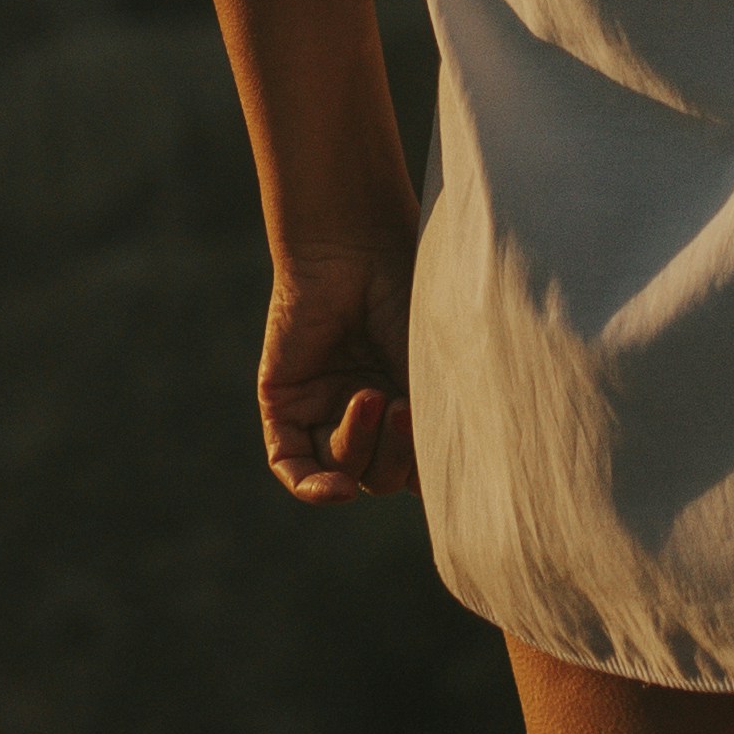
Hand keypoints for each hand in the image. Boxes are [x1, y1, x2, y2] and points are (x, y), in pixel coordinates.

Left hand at [257, 231, 419, 504]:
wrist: (356, 243)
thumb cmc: (409, 291)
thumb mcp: (433, 365)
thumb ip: (437, 423)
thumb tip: (449, 490)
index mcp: (407, 399)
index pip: (415, 466)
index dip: (427, 473)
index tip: (446, 455)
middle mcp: (366, 409)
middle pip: (379, 474)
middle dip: (394, 454)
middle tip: (401, 408)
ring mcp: (323, 407)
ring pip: (341, 468)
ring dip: (359, 447)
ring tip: (369, 397)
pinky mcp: (284, 401)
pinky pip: (292, 465)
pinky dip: (314, 486)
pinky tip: (337, 489)